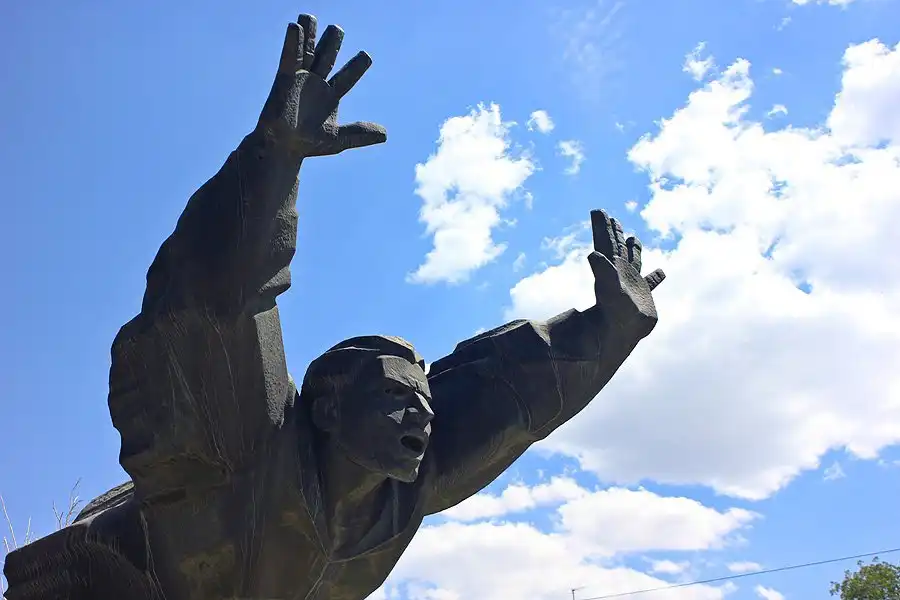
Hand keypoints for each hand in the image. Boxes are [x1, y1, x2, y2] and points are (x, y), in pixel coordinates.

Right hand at [257, 14, 386, 156]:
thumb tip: (386, 134)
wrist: (283, 149)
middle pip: (326, 58)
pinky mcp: (284, 79)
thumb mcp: (339, 139)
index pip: (347, 77)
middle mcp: (316, 84)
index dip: (356, 67)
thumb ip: (360, 134)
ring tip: (310, 17)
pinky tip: (295, 27)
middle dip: (331, 44)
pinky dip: (292, 42)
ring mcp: (300, 80)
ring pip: (307, 53)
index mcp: (331, 96)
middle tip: (337, 29)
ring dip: (310, 35)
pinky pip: (289, 57)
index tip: (366, 56)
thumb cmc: (308, 145)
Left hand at [587, 210, 665, 338]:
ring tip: (634, 239)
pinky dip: (656, 278)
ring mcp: (633, 283)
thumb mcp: (609, 289)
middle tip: (609, 217)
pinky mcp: (644, 295)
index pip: (606, 242)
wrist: (624, 336)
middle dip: (614, 232)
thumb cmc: (615, 314)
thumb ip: (602, 271)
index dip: (601, 227)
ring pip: (634, 261)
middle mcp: (621, 273)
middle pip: (617, 247)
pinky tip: (661, 273)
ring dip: (634, 249)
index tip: (597, 210)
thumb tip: (592, 254)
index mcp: (612, 267)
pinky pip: (651, 283)